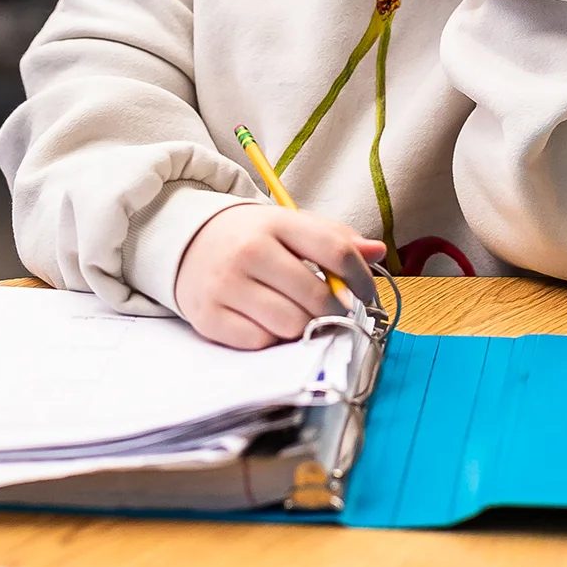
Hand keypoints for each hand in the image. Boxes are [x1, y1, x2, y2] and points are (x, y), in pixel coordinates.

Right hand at [174, 204, 385, 349]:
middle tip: (334, 313)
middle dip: (335, 312)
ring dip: (305, 328)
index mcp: (276, 223)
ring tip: (301, 316)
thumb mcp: (291, 226)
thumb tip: (377, 251)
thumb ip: (336, 238)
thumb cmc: (253, 237)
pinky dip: (273, 339)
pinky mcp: (209, 316)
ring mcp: (227, 285)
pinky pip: (260, 343)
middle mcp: (250, 251)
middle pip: (316, 296)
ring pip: (291, 325)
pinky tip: (271, 323)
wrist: (189, 242)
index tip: (367, 294)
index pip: (336, 252)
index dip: (361, 279)